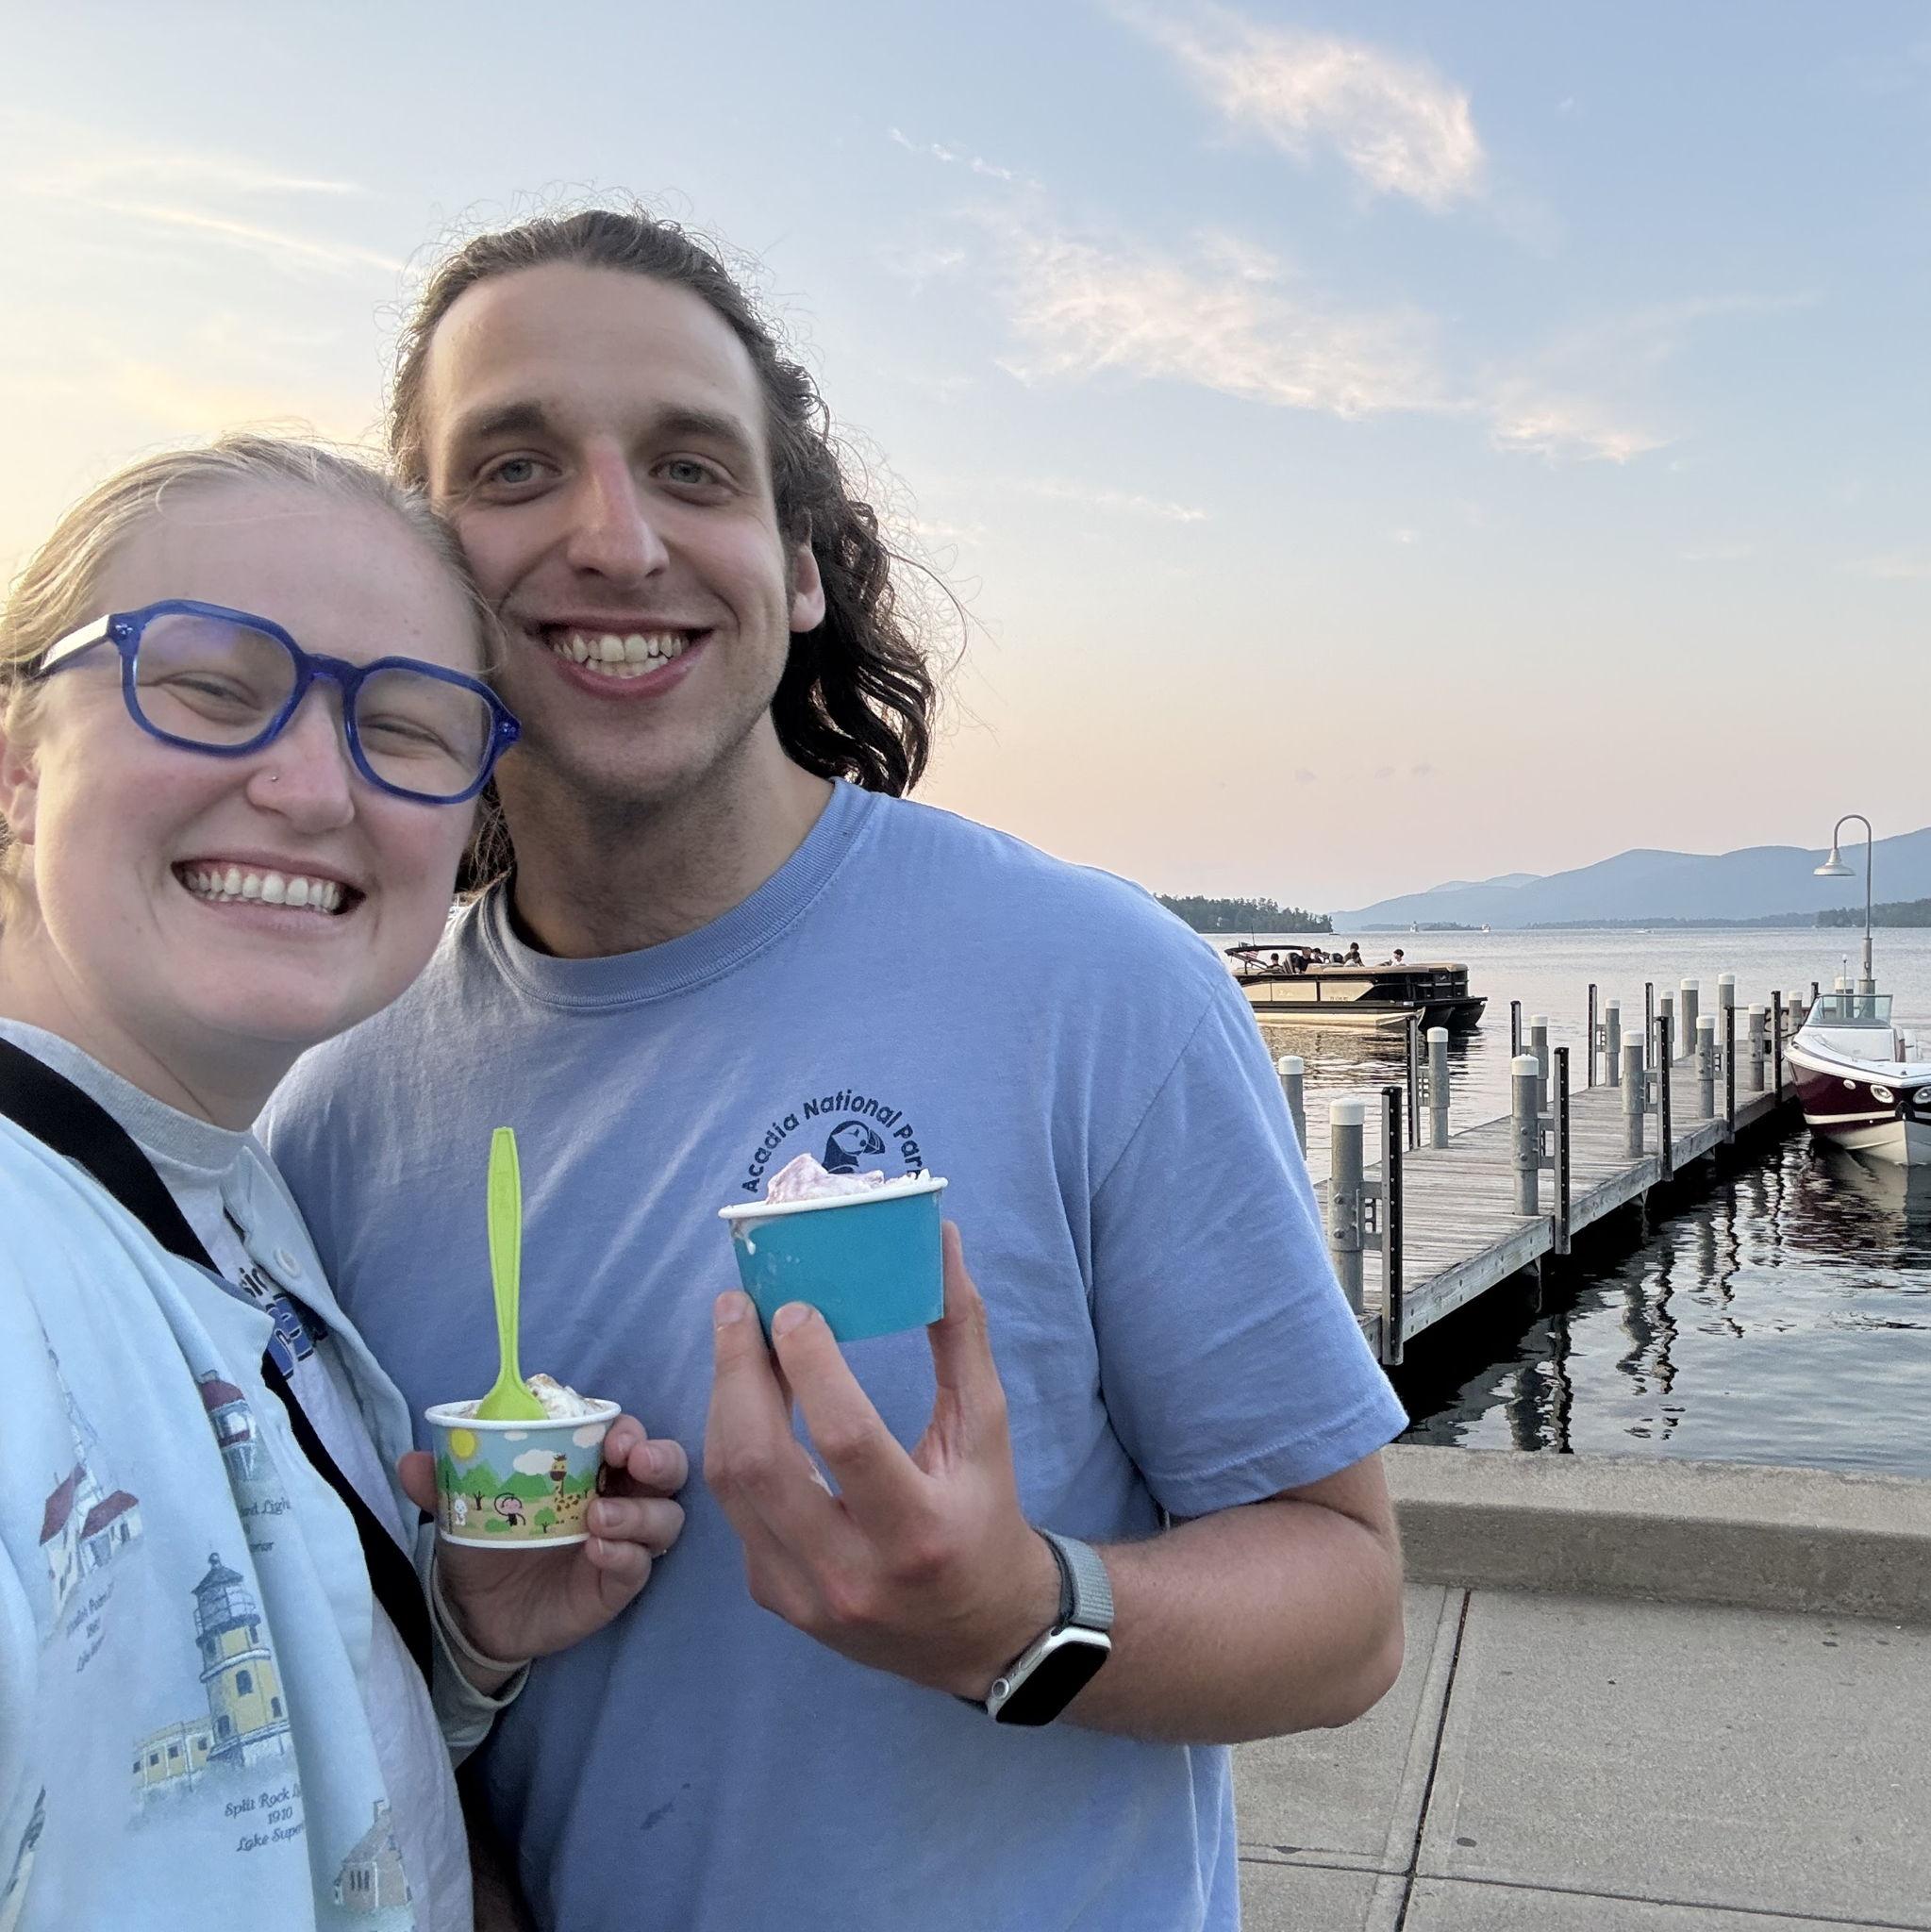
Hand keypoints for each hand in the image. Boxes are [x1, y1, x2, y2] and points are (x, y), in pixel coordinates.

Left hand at [400, 1414, 686, 1676]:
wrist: (474, 1612)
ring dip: (641, 1512)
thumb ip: (442, 1482)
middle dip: (660, 1458)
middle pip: (666, 1468)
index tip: (612, 1436)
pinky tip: (596, 1552)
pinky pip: (641, 1566)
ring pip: (665, 1517)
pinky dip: (626, 1554)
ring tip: (598, 1519)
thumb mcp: (461, 1507)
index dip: (629, 1429)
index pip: (626, 1433)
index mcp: (587, 1464)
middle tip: (633, 1460)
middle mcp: (616, 1495)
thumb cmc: (484, 1540)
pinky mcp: (618, 1583)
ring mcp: (623, 1541)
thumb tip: (410, 1460)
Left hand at [704, 1223, 1059, 1699]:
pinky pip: (735, 1512)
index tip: (794, 1307)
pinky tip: (748, 1403)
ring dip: (723, 1403)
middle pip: (761, 1463)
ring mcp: (804, 1597)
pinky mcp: (776, 1599)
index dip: (811, 1366)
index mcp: (919, 1531)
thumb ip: (960, 1335)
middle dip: (737, 1373)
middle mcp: (854, 1575)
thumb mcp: (987, 1430)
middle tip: (737, 1308)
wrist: (982, 1635)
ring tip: (736, 1343)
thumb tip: (938, 1242)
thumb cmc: (986, 1515)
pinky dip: (736, 1446)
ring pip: (731, 1486)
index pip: (845, 1439)